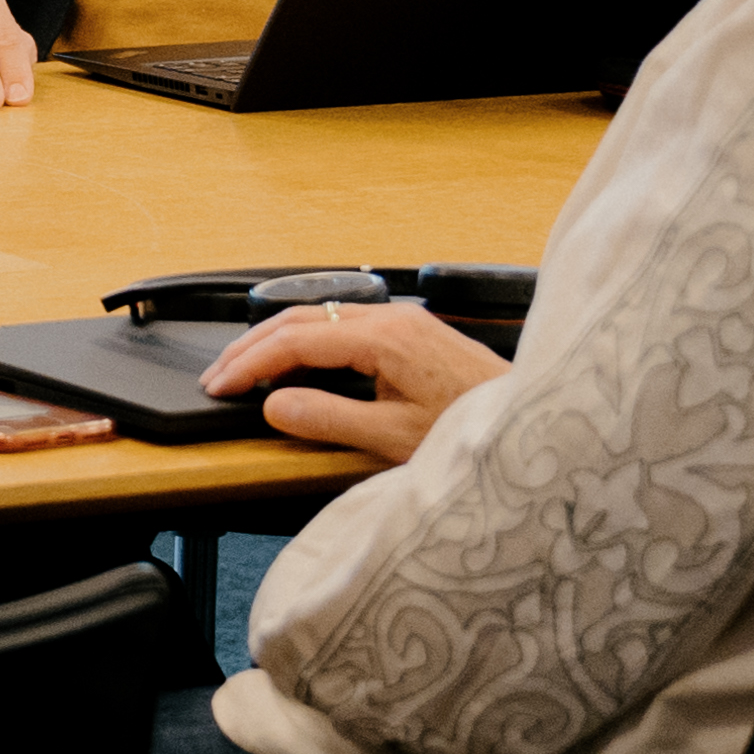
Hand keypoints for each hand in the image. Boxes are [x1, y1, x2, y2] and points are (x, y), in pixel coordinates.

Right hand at [201, 297, 511, 461]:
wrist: (537, 422)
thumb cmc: (475, 430)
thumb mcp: (394, 437)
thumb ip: (328, 419)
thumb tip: (274, 405)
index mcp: (384, 338)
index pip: (294, 341)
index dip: (249, 365)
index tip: (218, 388)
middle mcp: (392, 318)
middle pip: (300, 318)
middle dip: (250, 347)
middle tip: (216, 377)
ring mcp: (403, 321)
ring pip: (319, 316)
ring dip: (275, 341)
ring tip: (243, 369)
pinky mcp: (412, 332)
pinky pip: (342, 324)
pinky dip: (305, 341)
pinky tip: (294, 362)